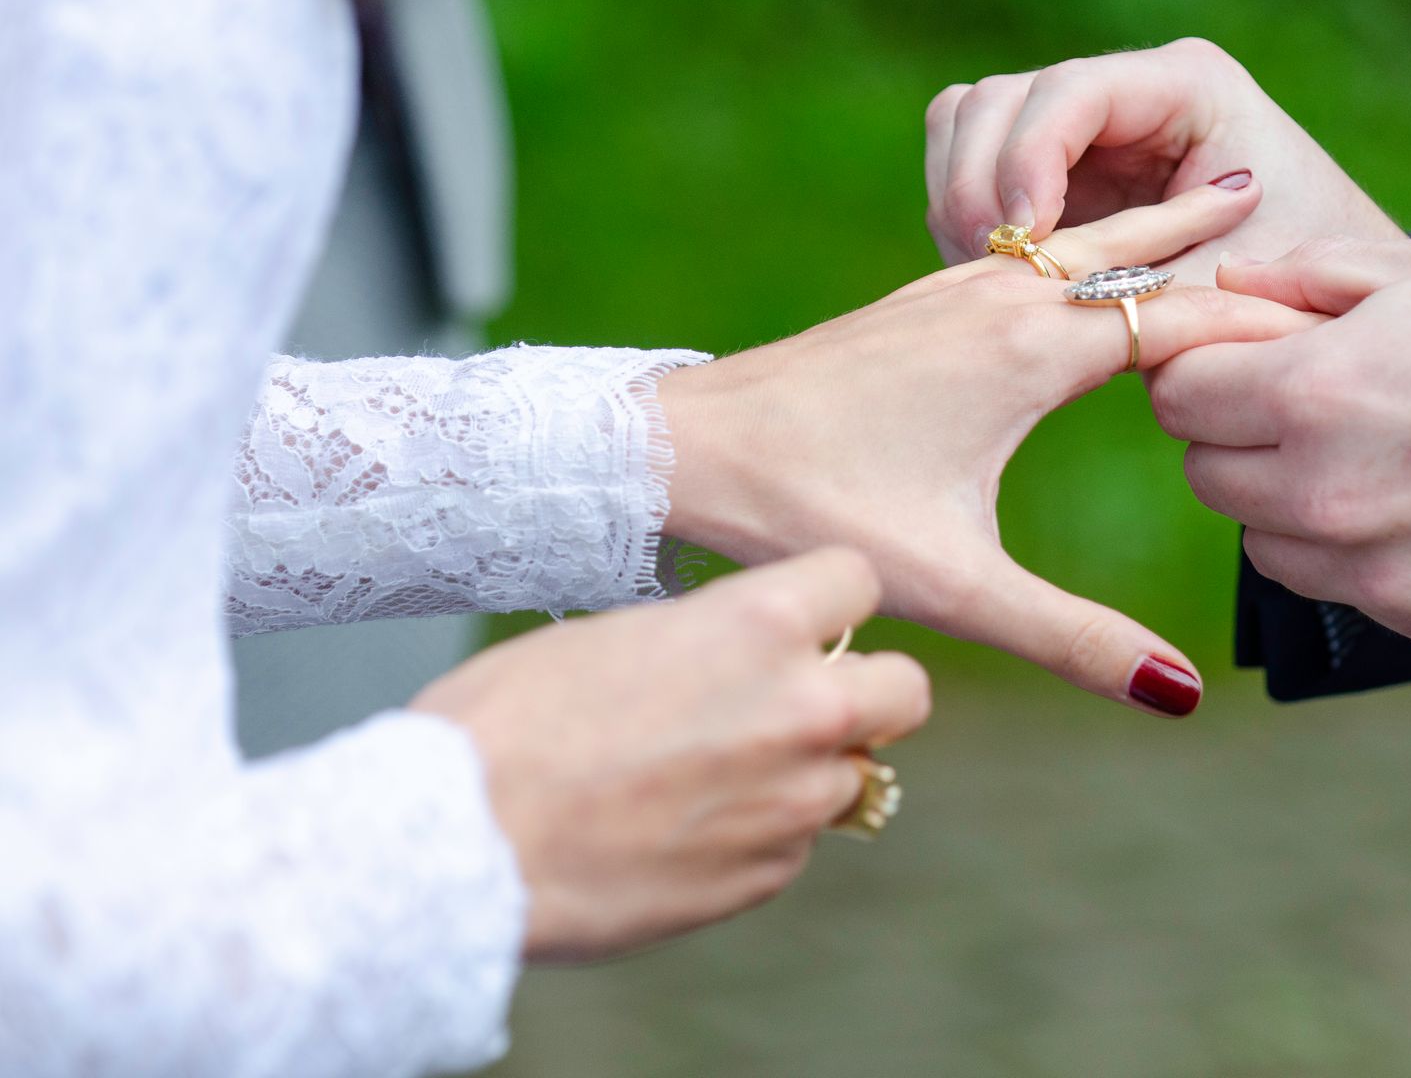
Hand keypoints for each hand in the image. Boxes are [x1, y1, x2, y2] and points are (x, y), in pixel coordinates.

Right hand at [411, 548, 927, 962]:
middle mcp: (800, 709)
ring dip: (804, 771)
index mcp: (760, 624)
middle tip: (804, 700)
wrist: (460, 841)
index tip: (806, 615)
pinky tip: (678, 830)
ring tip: (709, 775)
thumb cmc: (511, 720)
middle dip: (868, 690)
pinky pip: (793, 844)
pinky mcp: (766, 876)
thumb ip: (712, 642)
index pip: (860, 578)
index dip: (831, 597)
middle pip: (905, 689)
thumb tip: (740, 657)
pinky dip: (756, 835)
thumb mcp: (619, 637)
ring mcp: (792, 802)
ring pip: (851, 776)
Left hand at [660, 182, 1317, 714]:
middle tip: (1289, 196)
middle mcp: (1002, 298)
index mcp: (1030, 350)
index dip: (1259, 323)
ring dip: (1151, 224)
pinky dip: (1087, 241)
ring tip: (1215, 195)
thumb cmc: (817, 508)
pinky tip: (1085, 248)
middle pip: (1137, 249)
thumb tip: (1178, 694)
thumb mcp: (957, 584)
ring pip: (1082, 240)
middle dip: (1213, 236)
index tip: (1335, 316)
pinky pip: (1030, 250)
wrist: (691, 445)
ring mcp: (956, 286)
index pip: (1180, 319)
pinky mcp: (921, 297)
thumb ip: (1074, 638)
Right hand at [924, 39, 1404, 283]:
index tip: (1025, 242)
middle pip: (998, 99)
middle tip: (1000, 270)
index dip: (1027, 161)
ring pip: (968, 122)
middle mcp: (1126, 87)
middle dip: (981, 186)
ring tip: (998, 278)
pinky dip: (967, 217)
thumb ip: (1141, 289)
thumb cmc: (1290, 290)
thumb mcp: (1223, 292)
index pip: (1069, 92)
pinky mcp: (1053, 163)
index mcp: (1187, 86)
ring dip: (962, 200)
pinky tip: (1001, 278)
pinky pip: (971, 166)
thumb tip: (1042, 312)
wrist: (1315, 300)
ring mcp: (1081, 121)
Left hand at [1150, 236, 1410, 649]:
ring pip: (1262, 543)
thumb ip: (1301, 279)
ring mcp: (1379, 570)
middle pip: (1206, 474)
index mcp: (1316, 392)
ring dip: (1287, 502)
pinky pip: (1339, 588)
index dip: (1206, 369)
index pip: (1179, 397)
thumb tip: (1222, 292)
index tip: (1245, 358)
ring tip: (1373, 454)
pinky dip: (1355, 553)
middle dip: (1238, 435)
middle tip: (1311, 402)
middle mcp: (1330, 494)